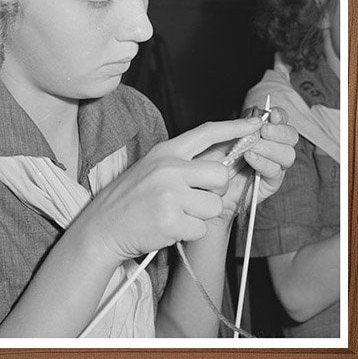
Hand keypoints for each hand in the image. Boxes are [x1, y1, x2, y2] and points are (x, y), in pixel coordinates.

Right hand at [72, 118, 262, 262]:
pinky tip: (168, 230)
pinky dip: (189, 234)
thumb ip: (183, 164)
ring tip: (175, 216)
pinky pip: (201, 228)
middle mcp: (168, 169)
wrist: (101, 229)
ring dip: (200, 216)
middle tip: (193, 200)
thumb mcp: (152, 170)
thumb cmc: (129, 201)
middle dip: (215, 191)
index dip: (235, 128)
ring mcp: (169, 195)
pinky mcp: (170, 221)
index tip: (256, 124)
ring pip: (214, 205)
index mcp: (165, 152)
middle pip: (220, 175)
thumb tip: (223, 161)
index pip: (207, 133)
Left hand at [196, 106, 298, 220]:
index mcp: (262, 132)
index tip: (272, 114)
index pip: (280, 121)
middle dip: (279, 132)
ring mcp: (272, 165)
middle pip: (291, 136)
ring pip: (288, 154)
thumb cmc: (210, 160)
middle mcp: (271, 148)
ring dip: (270, 148)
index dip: (280, 116)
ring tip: (251, 148)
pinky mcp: (270, 183)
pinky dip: (263, 162)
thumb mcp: (220, 137)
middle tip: (263, 131)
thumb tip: (257, 118)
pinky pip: (275, 171)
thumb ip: (239, 126)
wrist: (205, 186)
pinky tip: (250, 158)